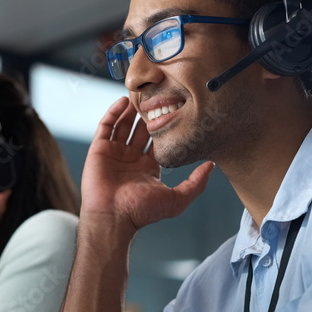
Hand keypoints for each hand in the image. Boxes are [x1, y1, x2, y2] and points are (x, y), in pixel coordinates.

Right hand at [81, 98, 212, 234]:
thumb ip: (196, 183)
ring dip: (130, 110)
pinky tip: (122, 102)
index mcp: (148, 167)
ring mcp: (114, 153)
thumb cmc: (142, 212)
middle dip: (147, 114)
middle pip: (139, 129)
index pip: (156, 141)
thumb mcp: (177, 199)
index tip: (173, 109)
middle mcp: (131, 158)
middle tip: (157, 96)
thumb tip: (212, 165)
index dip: (163, 125)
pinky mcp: (99, 150)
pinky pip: (106, 127)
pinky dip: (113, 113)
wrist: (113, 217)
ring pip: (123, 125)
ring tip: (140, 94)